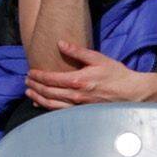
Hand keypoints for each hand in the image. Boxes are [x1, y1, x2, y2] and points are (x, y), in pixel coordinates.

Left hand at [23, 47, 156, 108]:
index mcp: (78, 80)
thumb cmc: (116, 74)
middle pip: (48, 91)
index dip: (38, 75)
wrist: (130, 93)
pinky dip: (47, 107)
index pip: (51, 78)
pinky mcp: (80, 113)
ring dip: (38, 97)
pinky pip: (58, 111)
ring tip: (29, 92)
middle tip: (26, 80)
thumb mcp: (98, 58)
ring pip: (51, 103)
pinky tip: (41, 104)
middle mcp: (75, 95)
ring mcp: (77, 106)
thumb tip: (60, 43)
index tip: (30, 72)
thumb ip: (77, 51)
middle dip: (35, 85)